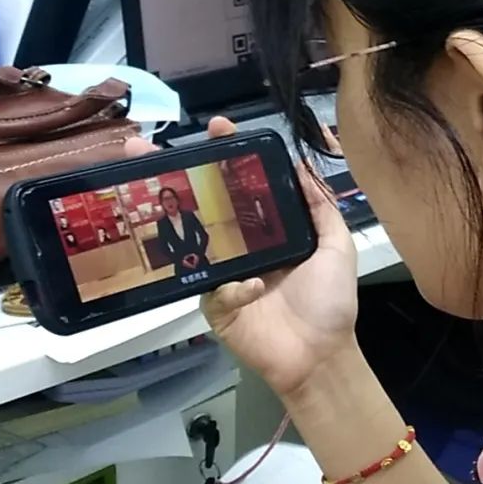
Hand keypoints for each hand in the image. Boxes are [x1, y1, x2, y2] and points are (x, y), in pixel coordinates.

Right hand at [124, 119, 357, 398]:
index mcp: (270, 229)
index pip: (244, 184)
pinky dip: (236, 286)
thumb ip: (320, 207)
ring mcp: (224, 273)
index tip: (218, 127)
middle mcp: (242, 245)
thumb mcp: (336, 246)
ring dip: (170, 217)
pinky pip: (213, 287)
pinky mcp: (214, 305)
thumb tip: (300, 164)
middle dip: (175, 174)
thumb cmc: (330, 301)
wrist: (321, 356)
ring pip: (190, 241)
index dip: (229, 155)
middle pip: (204, 204)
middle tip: (146, 148)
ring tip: (152, 193)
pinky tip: (255, 289)